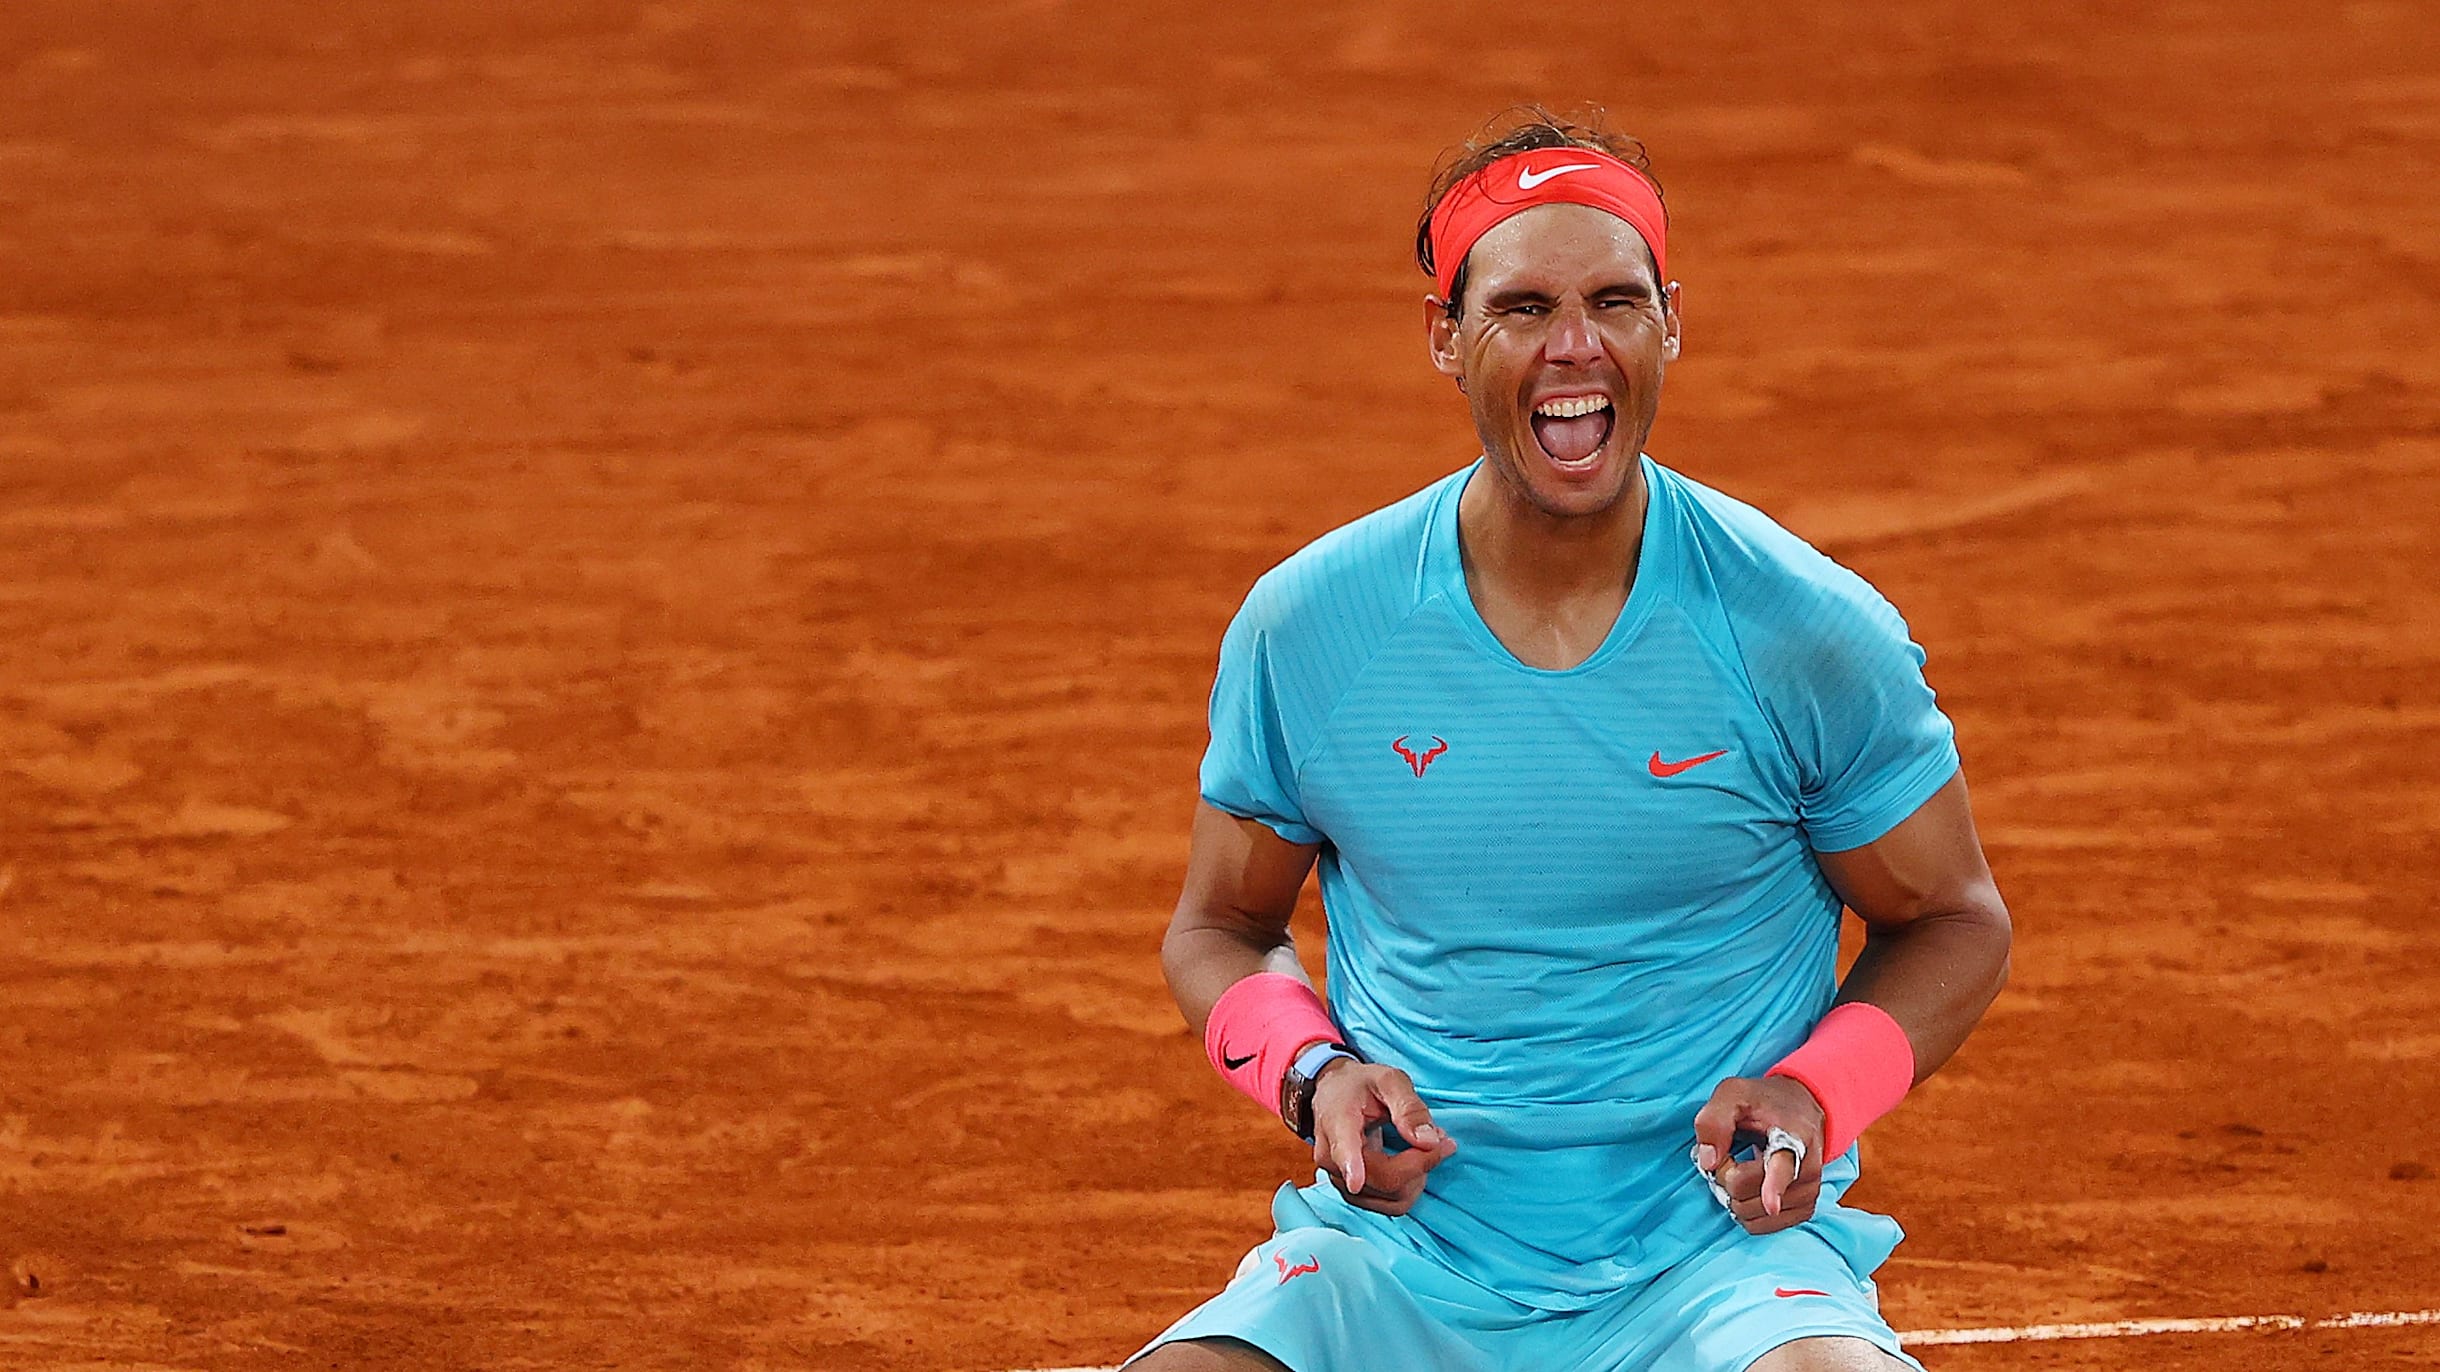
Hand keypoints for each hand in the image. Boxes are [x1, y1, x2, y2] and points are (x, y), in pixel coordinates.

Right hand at [1310, 1059, 1456, 1214]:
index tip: (1355, 1182)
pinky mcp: (1353, 1195)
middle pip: (1384, 1179)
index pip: (1343, 1150)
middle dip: (1421, 1163)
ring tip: (1424, 1148)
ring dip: (1418, 1178)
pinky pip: (1391, 1205)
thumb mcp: (1389, 1079)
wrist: (1335, 1095)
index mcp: (1337, 1122)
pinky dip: (1410, 1188)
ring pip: (1391, 1198)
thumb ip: (1410, 1108)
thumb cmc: (1361, 1085)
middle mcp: (1332, 1159)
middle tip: (1441, 1139)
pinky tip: (1412, 1163)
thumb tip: (1429, 1141)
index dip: (1351, 1168)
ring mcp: (1340, 1181)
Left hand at [1692, 1075, 1825, 1234]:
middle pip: (1745, 1193)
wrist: (1802, 1110)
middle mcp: (1807, 1170)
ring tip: (1742, 1168)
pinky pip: (1760, 1226)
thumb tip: (1709, 1162)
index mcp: (1795, 1137)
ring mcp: (1808, 1193)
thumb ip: (1715, 1120)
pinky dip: (1746, 1211)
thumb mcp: (1733, 1094)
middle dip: (1726, 1176)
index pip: (1783, 1168)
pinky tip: (1750, 1188)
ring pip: (1751, 1214)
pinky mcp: (1803, 1210)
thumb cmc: (1764, 1102)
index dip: (1774, 1186)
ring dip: (1734, 1196)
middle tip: (1730, 1155)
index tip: (1770, 1203)